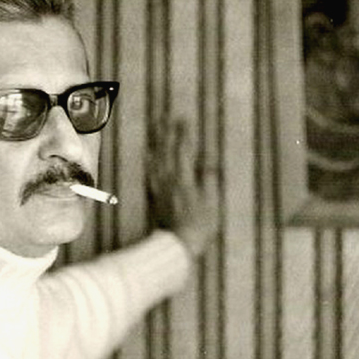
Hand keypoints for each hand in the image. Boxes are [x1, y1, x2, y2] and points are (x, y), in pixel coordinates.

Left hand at [147, 118, 219, 257]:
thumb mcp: (210, 201)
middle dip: (167, 131)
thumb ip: (208, 178)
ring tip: (156, 126)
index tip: (183, 118)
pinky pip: (150, 172)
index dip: (183, 133)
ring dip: (157, 141)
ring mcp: (160, 187)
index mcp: (184, 179)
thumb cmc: (198, 225)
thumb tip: (208, 159)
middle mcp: (169, 179)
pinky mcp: (155, 195)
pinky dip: (149, 160)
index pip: (183, 150)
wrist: (177, 244)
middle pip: (167, 150)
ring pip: (157, 158)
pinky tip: (148, 153)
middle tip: (165, 114)